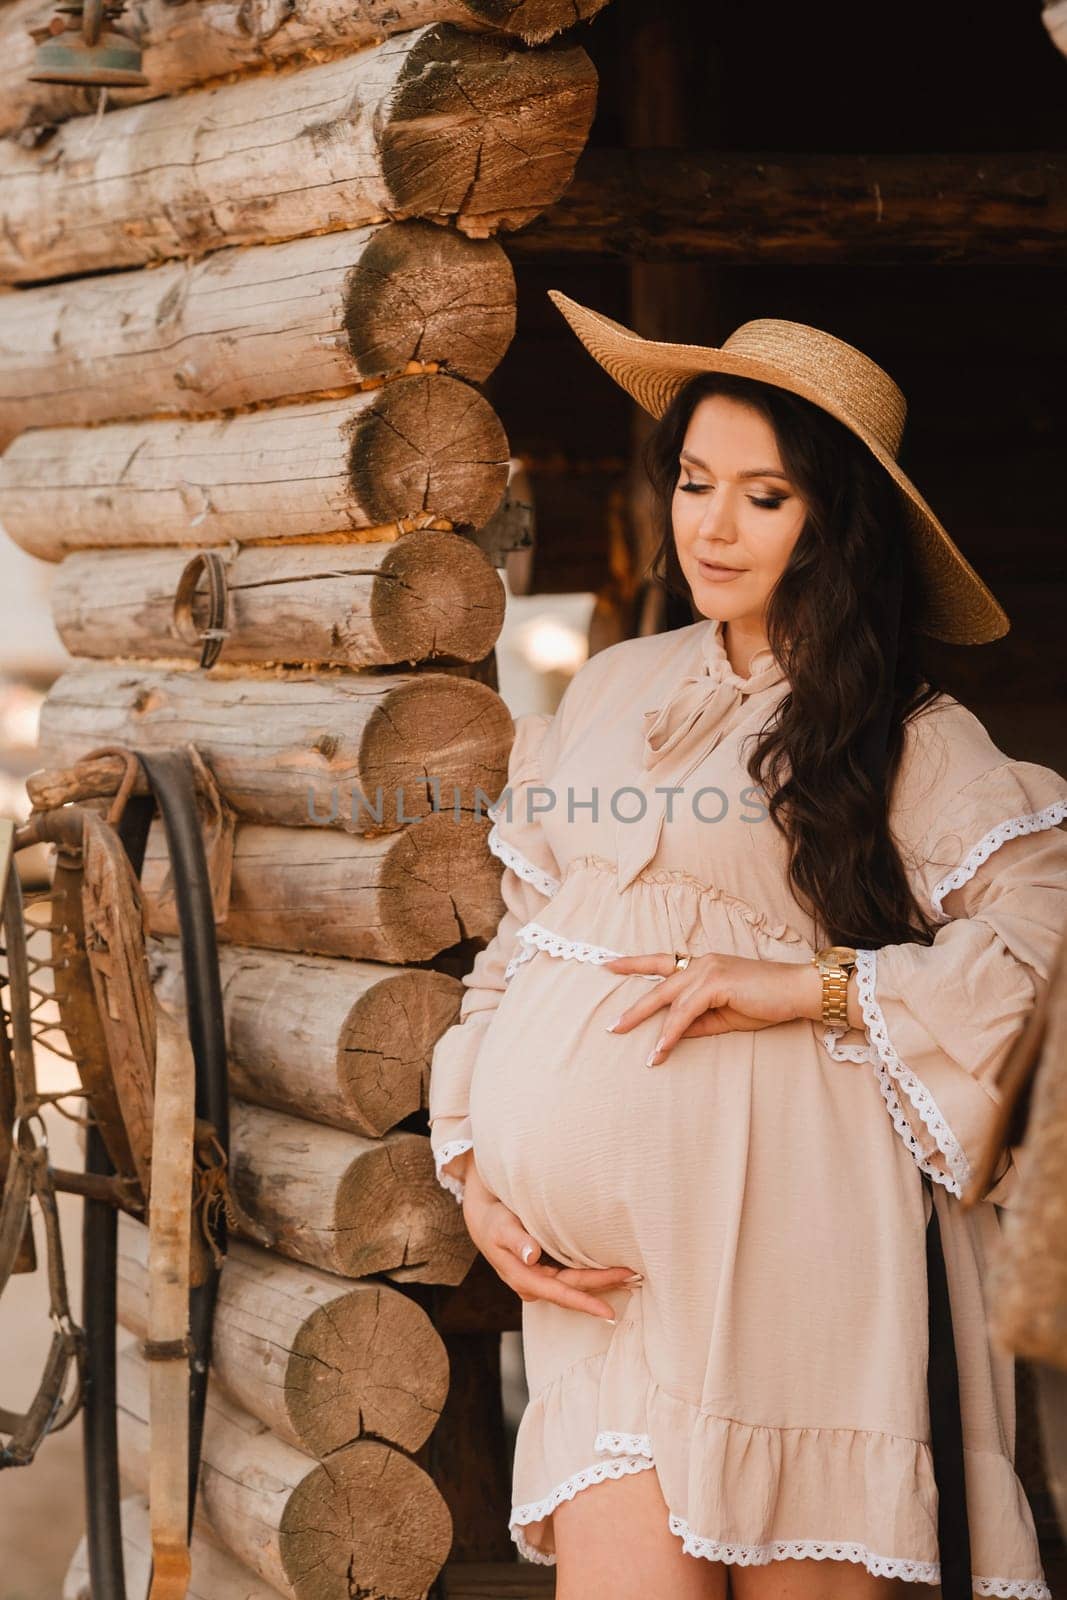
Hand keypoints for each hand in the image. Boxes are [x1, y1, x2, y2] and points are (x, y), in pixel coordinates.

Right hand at [460, 1156, 639, 1321]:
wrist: (482, 1217)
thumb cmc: (492, 1219)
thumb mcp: (501, 1226)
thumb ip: (517, 1241)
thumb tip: (532, 1256)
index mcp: (524, 1278)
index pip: (561, 1294)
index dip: (586, 1303)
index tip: (609, 1312)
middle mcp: (534, 1284)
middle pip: (575, 1289)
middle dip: (604, 1286)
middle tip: (634, 1278)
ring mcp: (540, 1279)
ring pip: (576, 1285)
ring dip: (602, 1282)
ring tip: (631, 1277)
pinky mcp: (545, 1270)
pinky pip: (573, 1277)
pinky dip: (593, 1273)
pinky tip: (611, 1270)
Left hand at [602, 949, 815, 1064]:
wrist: (797, 992)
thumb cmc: (766, 1002)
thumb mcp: (725, 1016)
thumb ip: (698, 1022)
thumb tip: (674, 1034)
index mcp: (703, 966)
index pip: (662, 963)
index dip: (634, 964)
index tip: (609, 965)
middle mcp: (701, 963)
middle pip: (658, 982)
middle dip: (633, 1005)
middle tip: (611, 1023)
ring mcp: (708, 970)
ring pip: (669, 1000)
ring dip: (649, 1024)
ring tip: (635, 1044)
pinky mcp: (716, 983)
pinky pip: (685, 1012)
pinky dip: (671, 1032)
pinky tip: (661, 1049)